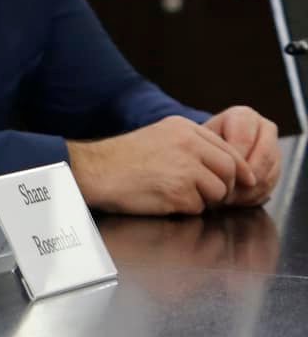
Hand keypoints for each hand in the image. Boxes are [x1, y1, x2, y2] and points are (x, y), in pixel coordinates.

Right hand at [68, 116, 251, 215]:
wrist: (93, 170)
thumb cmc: (121, 158)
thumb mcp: (159, 137)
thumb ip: (192, 145)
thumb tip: (225, 166)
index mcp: (184, 128)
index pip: (229, 149)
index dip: (240, 168)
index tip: (244, 180)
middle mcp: (189, 144)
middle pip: (230, 170)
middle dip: (225, 186)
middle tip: (208, 193)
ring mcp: (185, 168)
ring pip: (218, 191)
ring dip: (203, 199)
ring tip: (175, 194)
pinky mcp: (179, 191)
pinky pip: (198, 207)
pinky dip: (185, 208)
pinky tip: (163, 199)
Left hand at [206, 106, 280, 206]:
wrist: (209, 149)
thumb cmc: (200, 143)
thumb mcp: (198, 141)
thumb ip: (206, 148)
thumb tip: (210, 170)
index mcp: (244, 116)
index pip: (244, 140)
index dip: (231, 161)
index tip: (216, 174)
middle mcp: (263, 128)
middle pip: (261, 158)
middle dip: (242, 179)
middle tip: (224, 191)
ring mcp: (273, 148)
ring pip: (267, 174)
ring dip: (248, 191)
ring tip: (227, 198)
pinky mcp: (276, 167)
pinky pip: (270, 185)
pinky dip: (253, 196)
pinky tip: (236, 199)